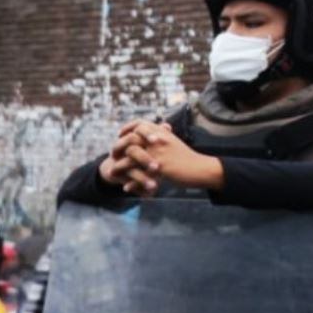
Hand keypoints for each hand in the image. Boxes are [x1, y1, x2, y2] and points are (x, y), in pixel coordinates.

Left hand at [104, 122, 222, 195]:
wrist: (201, 168)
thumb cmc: (187, 157)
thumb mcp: (174, 142)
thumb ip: (164, 136)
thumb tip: (160, 127)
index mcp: (161, 133)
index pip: (140, 124)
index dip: (128, 128)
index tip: (120, 135)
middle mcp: (158, 140)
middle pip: (130, 139)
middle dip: (118, 148)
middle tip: (112, 155)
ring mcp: (158, 153)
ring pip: (131, 157)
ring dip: (120, 166)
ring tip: (112, 174)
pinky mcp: (160, 167)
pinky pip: (139, 174)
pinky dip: (132, 182)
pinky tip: (126, 188)